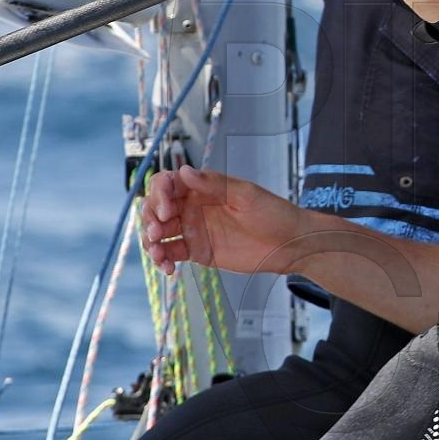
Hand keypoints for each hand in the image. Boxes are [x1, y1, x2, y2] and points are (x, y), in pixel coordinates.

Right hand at [143, 165, 310, 277]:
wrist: (290, 244)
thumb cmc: (273, 213)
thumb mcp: (246, 195)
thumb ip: (214, 184)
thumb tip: (185, 171)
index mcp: (203, 188)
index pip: (168, 184)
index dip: (159, 194)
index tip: (165, 210)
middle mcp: (192, 206)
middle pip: (155, 208)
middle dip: (149, 219)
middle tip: (158, 234)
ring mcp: (193, 229)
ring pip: (158, 232)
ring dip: (150, 242)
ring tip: (159, 255)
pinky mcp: (196, 250)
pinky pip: (170, 254)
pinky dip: (162, 260)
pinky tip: (167, 268)